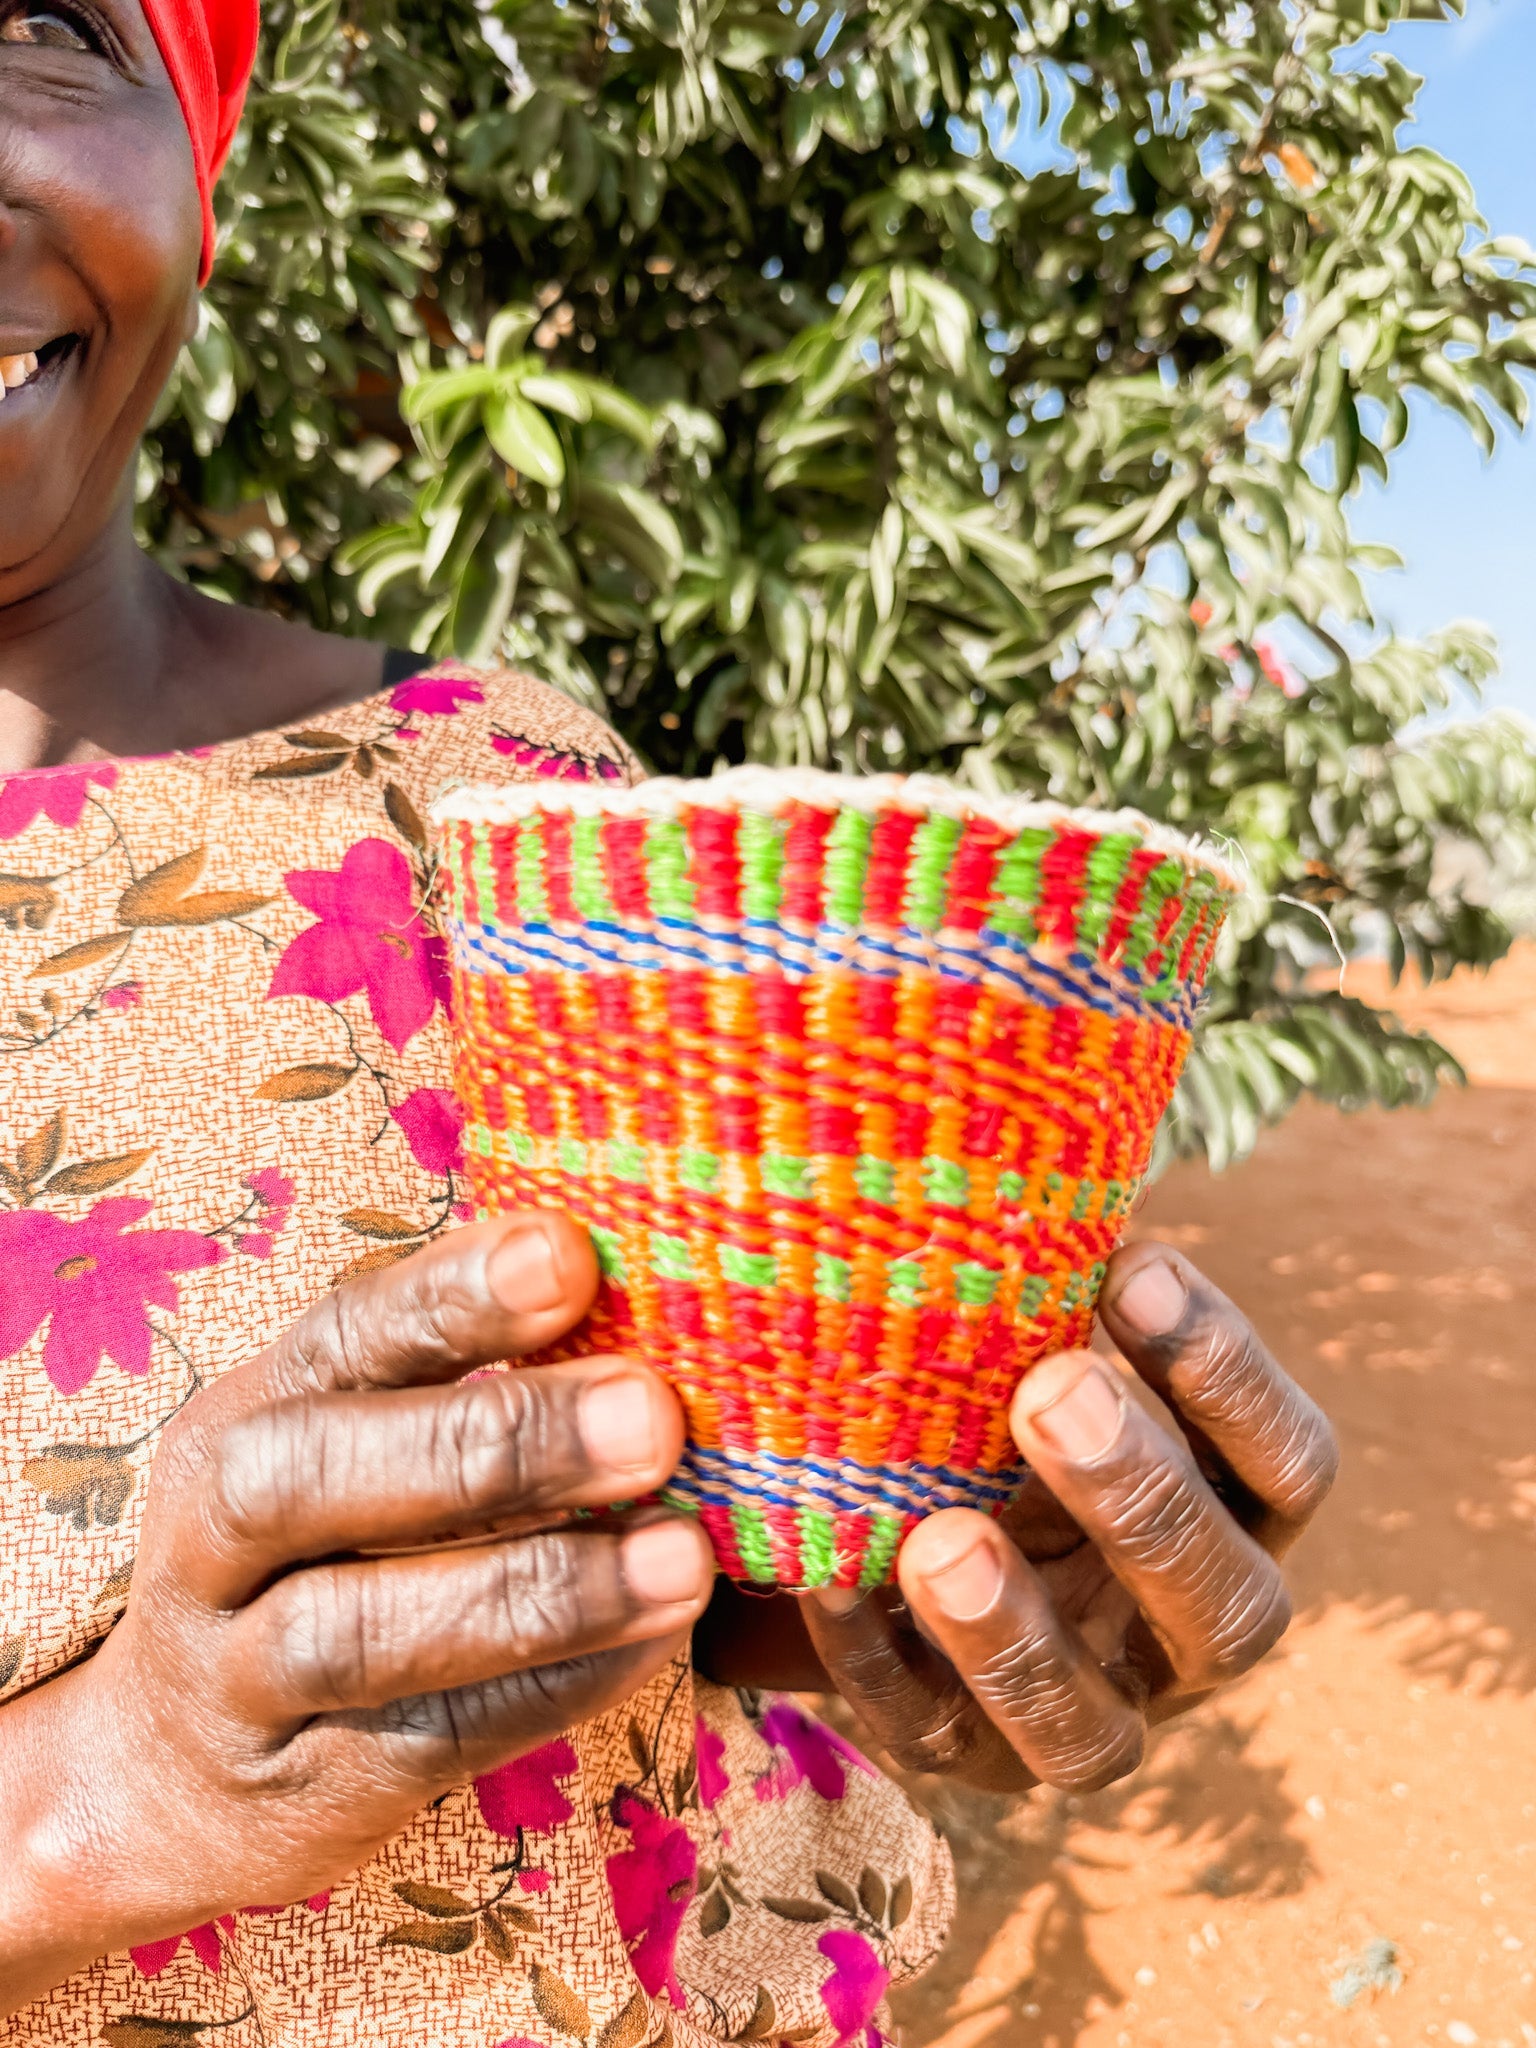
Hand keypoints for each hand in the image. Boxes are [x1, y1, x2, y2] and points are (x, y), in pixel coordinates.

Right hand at [0, 1217, 712, 2013]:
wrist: (172, 1775)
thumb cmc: (322, 1555)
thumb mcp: (359, 1446)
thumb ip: (471, 1379)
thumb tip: (662, 1307)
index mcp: (252, 1413)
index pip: (341, 1334)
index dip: (453, 1294)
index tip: (570, 1255)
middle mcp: (215, 1539)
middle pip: (314, 1475)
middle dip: (496, 1441)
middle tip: (651, 1419)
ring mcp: (241, 1675)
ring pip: (357, 1632)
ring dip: (536, 1586)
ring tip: (680, 1555)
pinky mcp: (307, 1791)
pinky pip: (433, 1738)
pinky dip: (552, 1687)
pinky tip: (652, 1642)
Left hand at [800, 1243, 1337, 1792]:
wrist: (894, 1533)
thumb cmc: (991, 1397)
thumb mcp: (1034, 1346)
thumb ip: (1044, 1280)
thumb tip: (1008, 1125)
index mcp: (1231, 1515)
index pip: (1291, 1465)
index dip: (1227, 1375)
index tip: (1134, 1266)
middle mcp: (1182, 1633)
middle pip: (1228, 1604)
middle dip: (1145, 1499)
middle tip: (1049, 1387)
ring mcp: (1083, 1713)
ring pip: (1096, 1732)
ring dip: (1019, 1633)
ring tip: (937, 1538)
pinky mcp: (966, 1759)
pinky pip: (931, 1737)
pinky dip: (876, 1659)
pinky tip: (826, 1573)